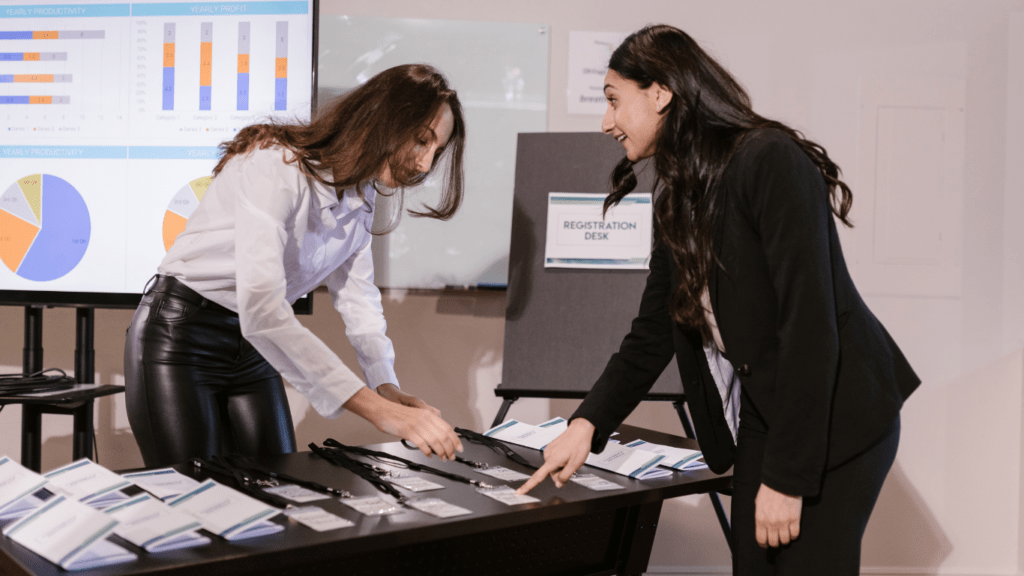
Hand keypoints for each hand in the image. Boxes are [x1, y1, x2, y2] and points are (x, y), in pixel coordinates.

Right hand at [343, 388, 462, 459]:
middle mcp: (425, 418)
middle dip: (450, 449)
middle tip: (451, 456)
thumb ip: (427, 423)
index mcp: (428, 414)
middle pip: (444, 436)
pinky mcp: (408, 431)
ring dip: (441, 452)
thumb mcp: (416, 415)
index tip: (459, 448)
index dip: (455, 439)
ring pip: (435, 441)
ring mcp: (417, 425)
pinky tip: (429, 455)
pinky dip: (428, 452)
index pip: (447, 428)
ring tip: (442, 458)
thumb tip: (437, 436)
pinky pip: (422, 444)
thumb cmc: (397, 414)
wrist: (382, 410)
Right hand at [516, 418, 594, 494]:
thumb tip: (558, 484)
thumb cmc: (578, 444)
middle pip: (551, 474)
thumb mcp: (575, 464)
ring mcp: (548, 451)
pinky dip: (560, 460)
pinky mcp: (550, 448)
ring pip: (553, 467)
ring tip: (570, 457)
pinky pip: (553, 460)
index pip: (537, 477)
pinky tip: (567, 454)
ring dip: (561, 466)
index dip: (528, 486)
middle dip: (560, 473)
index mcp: (552, 460)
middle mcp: (547, 455)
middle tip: (570, 464)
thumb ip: (565, 476)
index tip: (519, 492)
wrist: (580, 430)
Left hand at [754, 483, 801, 547]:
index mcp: (760, 518)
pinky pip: (795, 534)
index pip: (761, 539)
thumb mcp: (758, 503)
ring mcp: (784, 522)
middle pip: (773, 542)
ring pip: (785, 540)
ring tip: (785, 535)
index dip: (763, 544)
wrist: (782, 481)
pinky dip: (794, 535)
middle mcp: (771, 522)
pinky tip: (792, 531)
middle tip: (776, 540)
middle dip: (775, 543)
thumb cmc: (769, 490)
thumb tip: (762, 527)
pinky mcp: (795, 519)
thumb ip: (760, 516)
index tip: (765, 544)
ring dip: (785, 540)